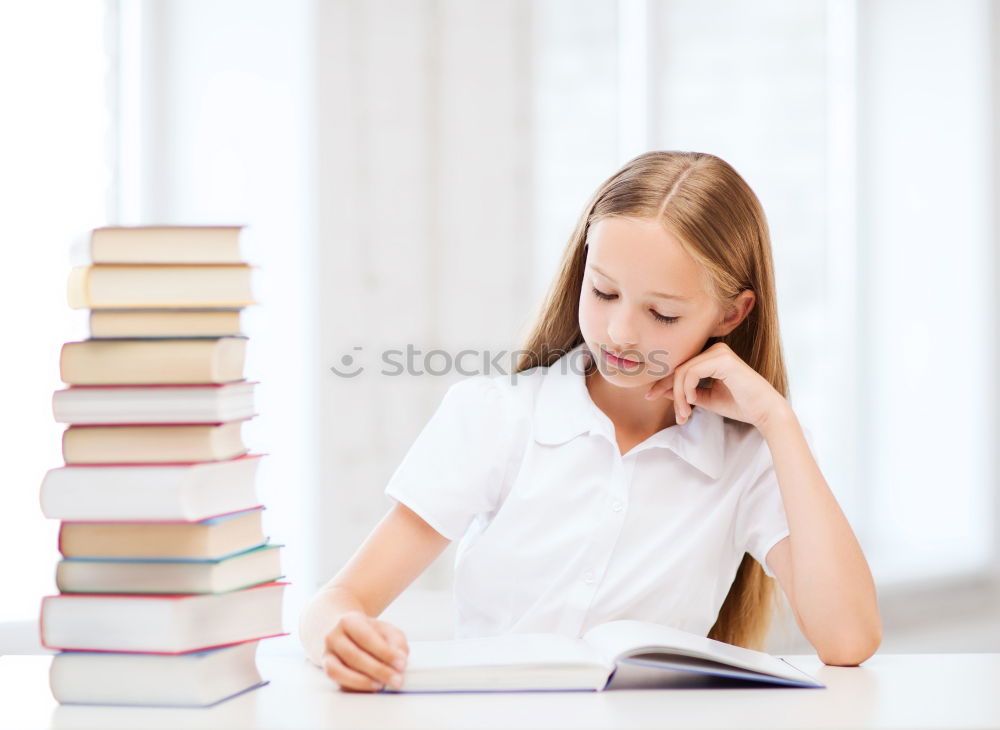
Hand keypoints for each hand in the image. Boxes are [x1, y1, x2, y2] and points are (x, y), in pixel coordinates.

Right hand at [321, 611, 408, 691]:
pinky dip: (353, 686)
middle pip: (354, 656)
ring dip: (362, 681)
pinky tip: (369, 687)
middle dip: (378, 670)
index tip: (401, 663)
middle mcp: (333, 637)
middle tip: (396, 680)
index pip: (366, 638)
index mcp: (348, 621)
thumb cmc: (366, 631)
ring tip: (381, 685)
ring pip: (339, 670)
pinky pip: (337, 681)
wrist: (338, 630)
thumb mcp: (384, 629)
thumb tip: (400, 659)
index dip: (385, 652)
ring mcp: (326, 654)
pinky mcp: (326, 669)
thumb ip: (396, 642)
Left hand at [645, 341, 788, 430]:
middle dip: (669, 391)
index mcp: (711, 356)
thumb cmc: (739, 405)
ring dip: (678, 395)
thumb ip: (684, 392)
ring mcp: (719, 351)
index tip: (650, 396)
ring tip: (685, 414)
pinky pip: (691, 373)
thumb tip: (660, 390)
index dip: (663, 382)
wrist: (764, 412)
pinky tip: (693, 402)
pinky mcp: (722, 359)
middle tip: (677, 415)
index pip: (680, 366)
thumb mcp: (705, 398)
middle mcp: (714, 349)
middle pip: (678, 368)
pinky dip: (686, 390)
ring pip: (682, 371)